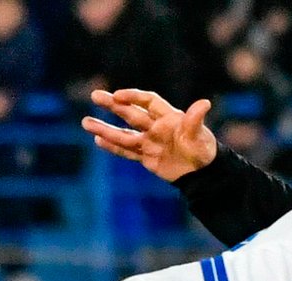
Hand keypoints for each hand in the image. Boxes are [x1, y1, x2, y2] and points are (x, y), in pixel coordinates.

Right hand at [82, 88, 216, 181]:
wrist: (203, 173)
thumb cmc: (204, 150)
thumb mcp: (200, 136)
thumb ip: (196, 120)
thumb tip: (205, 103)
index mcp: (168, 117)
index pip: (148, 102)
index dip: (134, 97)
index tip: (118, 96)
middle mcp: (155, 127)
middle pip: (131, 114)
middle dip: (113, 105)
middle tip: (95, 96)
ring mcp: (149, 142)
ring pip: (124, 134)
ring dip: (106, 129)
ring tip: (86, 122)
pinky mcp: (147, 157)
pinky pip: (128, 152)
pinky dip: (114, 147)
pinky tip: (98, 141)